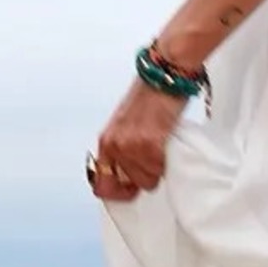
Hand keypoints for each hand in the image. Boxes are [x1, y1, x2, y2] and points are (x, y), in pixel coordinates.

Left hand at [89, 79, 185, 202]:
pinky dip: (165, 163)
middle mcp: (114, 145)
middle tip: (154, 159)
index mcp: (106, 140)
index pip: (101, 184)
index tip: (131, 189)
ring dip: (157, 168)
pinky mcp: (149, 143)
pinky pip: (158, 170)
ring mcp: (130, 145)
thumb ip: (126, 147)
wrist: (165, 74)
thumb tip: (133, 172)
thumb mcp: (129, 124)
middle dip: (144, 177)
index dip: (118, 192)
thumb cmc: (152, 94)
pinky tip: (166, 144)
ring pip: (147, 180)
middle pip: (129, 185)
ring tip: (161, 146)